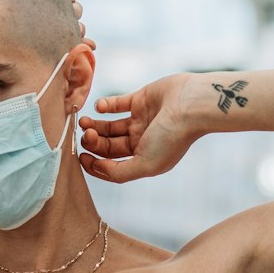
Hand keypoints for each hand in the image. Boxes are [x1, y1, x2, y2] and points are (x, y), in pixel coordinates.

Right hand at [19, 0, 93, 50]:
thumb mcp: (28, 40)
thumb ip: (62, 43)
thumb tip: (93, 47)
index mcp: (49, 24)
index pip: (75, 26)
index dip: (77, 31)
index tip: (76, 34)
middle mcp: (51, 5)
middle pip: (75, 8)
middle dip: (70, 15)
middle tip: (58, 18)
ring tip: (50, 2)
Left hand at [78, 74, 197, 182]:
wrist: (191, 105)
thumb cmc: (172, 137)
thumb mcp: (145, 164)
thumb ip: (119, 172)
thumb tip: (95, 168)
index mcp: (143, 160)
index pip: (112, 166)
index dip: (94, 164)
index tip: (81, 157)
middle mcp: (141, 142)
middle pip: (108, 146)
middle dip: (93, 142)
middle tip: (86, 134)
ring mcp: (140, 121)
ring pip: (108, 126)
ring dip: (94, 124)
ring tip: (85, 121)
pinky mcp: (140, 100)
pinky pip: (116, 104)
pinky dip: (104, 105)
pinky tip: (99, 107)